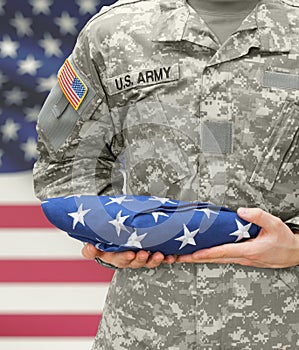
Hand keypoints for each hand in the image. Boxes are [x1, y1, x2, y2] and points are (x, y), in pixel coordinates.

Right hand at [82, 243, 175, 268]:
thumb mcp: (95, 248)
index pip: (119, 259)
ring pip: (148, 262)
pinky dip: (166, 258)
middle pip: (136, 262)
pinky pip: (160, 258)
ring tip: (159, 255)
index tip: (130, 254)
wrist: (114, 244)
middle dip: (141, 259)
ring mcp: (141, 258)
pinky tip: (172, 257)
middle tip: (144, 254)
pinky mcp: (151, 255)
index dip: (125, 258)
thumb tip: (89, 247)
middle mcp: (129, 260)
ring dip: (154, 260)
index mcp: (116, 258)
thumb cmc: (105, 246)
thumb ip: (90, 250)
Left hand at [177, 208, 298, 267]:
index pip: (222, 252)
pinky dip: (212, 255)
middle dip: (196, 258)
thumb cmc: (285, 241)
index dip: (206, 253)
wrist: (295, 253)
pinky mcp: (245, 258)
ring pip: (219, 259)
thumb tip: (240, 211)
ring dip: (202, 258)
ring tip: (186, 255)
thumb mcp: (274, 225)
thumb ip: (257, 216)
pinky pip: (225, 257)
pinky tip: (206, 252)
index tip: (192, 254)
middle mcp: (243, 258)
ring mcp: (243, 259)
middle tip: (179, 257)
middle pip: (215, 258)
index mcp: (248, 251)